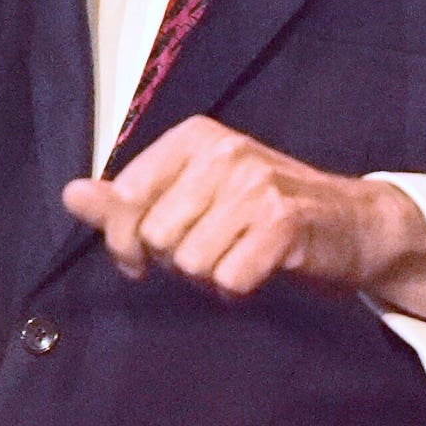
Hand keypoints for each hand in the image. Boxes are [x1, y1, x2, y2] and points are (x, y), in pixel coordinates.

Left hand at [61, 116, 425, 312]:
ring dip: (209, 276)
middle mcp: (223, 151)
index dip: (124, 240)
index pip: (125, 196)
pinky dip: (238, 288)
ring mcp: (256, 185)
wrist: (354, 222)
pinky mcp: (284, 223)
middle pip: (156, 236)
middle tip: (212, 250)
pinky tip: (258, 271)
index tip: (140, 258)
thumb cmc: (263, 209)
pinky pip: (228, 279)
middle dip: (176, 259)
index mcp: (194, 137)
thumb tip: (71, 194)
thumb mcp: (193, 191)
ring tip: (236, 258)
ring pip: (190, 261)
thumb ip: (129, 196)